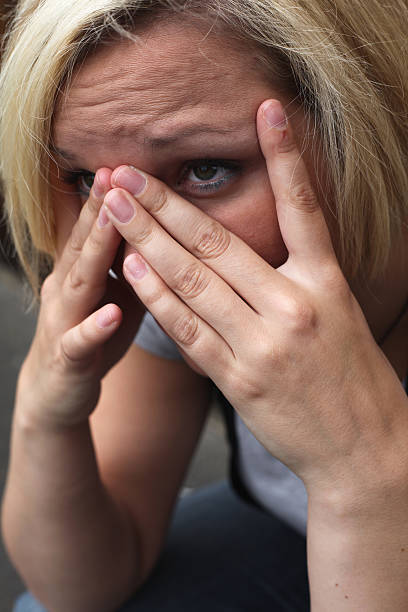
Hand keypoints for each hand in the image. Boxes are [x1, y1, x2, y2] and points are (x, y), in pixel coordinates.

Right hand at [18, 169, 143, 429]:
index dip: (109, 197)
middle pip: (85, 244)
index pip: (96, 229)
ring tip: (111, 221)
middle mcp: (68, 290)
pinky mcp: (68, 359)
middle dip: (98, 209)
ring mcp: (64, 322)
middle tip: (113, 173)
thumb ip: (131, 264)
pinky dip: (96, 327)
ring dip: (95, 251)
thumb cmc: (91, 335)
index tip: (126, 163)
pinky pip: (80, 342)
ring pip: (80, 283)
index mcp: (83, 272)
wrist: (56, 391)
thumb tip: (163, 228)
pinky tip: (113, 314)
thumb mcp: (112, 294)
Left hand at [103, 99, 407, 499]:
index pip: (303, 207)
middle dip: (166, 204)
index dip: (285, 156)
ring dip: (147, 241)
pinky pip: (189, 331)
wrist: (363, 449)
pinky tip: (132, 270)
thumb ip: (297, 279)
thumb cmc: (355, 380)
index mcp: (327, 284)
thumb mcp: (341, 315)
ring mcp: (263, 345)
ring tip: (115, 209)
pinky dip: (158, 298)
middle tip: (128, 173)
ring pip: (193, 281)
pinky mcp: (239, 380)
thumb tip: (246, 250)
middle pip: (219, 242)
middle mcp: (294, 306)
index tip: (265, 111)